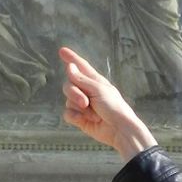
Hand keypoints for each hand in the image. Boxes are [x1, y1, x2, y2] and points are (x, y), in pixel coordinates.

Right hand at [59, 47, 156, 161]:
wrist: (119, 130)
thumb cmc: (114, 107)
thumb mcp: (98, 90)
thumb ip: (81, 79)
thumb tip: (70, 66)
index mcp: (95, 81)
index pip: (81, 66)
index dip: (72, 58)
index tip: (62, 50)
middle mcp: (87, 91)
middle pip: (69, 85)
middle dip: (74, 93)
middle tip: (85, 102)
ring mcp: (83, 105)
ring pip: (67, 100)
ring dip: (78, 108)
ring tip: (93, 114)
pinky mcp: (80, 118)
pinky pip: (67, 113)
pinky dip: (75, 117)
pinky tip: (84, 120)